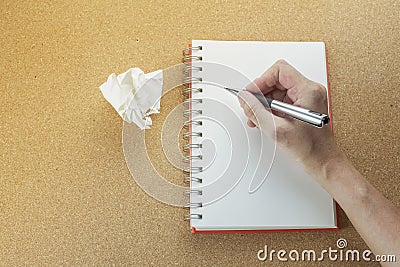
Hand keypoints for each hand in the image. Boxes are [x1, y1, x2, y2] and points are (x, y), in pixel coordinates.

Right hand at [238, 60, 340, 178]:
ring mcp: (307, 98)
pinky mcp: (303, 107)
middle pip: (277, 80)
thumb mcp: (276, 129)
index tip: (251, 93)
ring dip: (263, 103)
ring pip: (277, 91)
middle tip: (250, 106)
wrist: (323, 163)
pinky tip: (264, 120)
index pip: (279, 71)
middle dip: (260, 93)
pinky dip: (270, 109)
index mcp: (308, 91)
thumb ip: (256, 111)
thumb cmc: (311, 149)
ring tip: (256, 117)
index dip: (261, 80)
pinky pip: (281, 101)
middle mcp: (309, 91)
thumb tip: (244, 98)